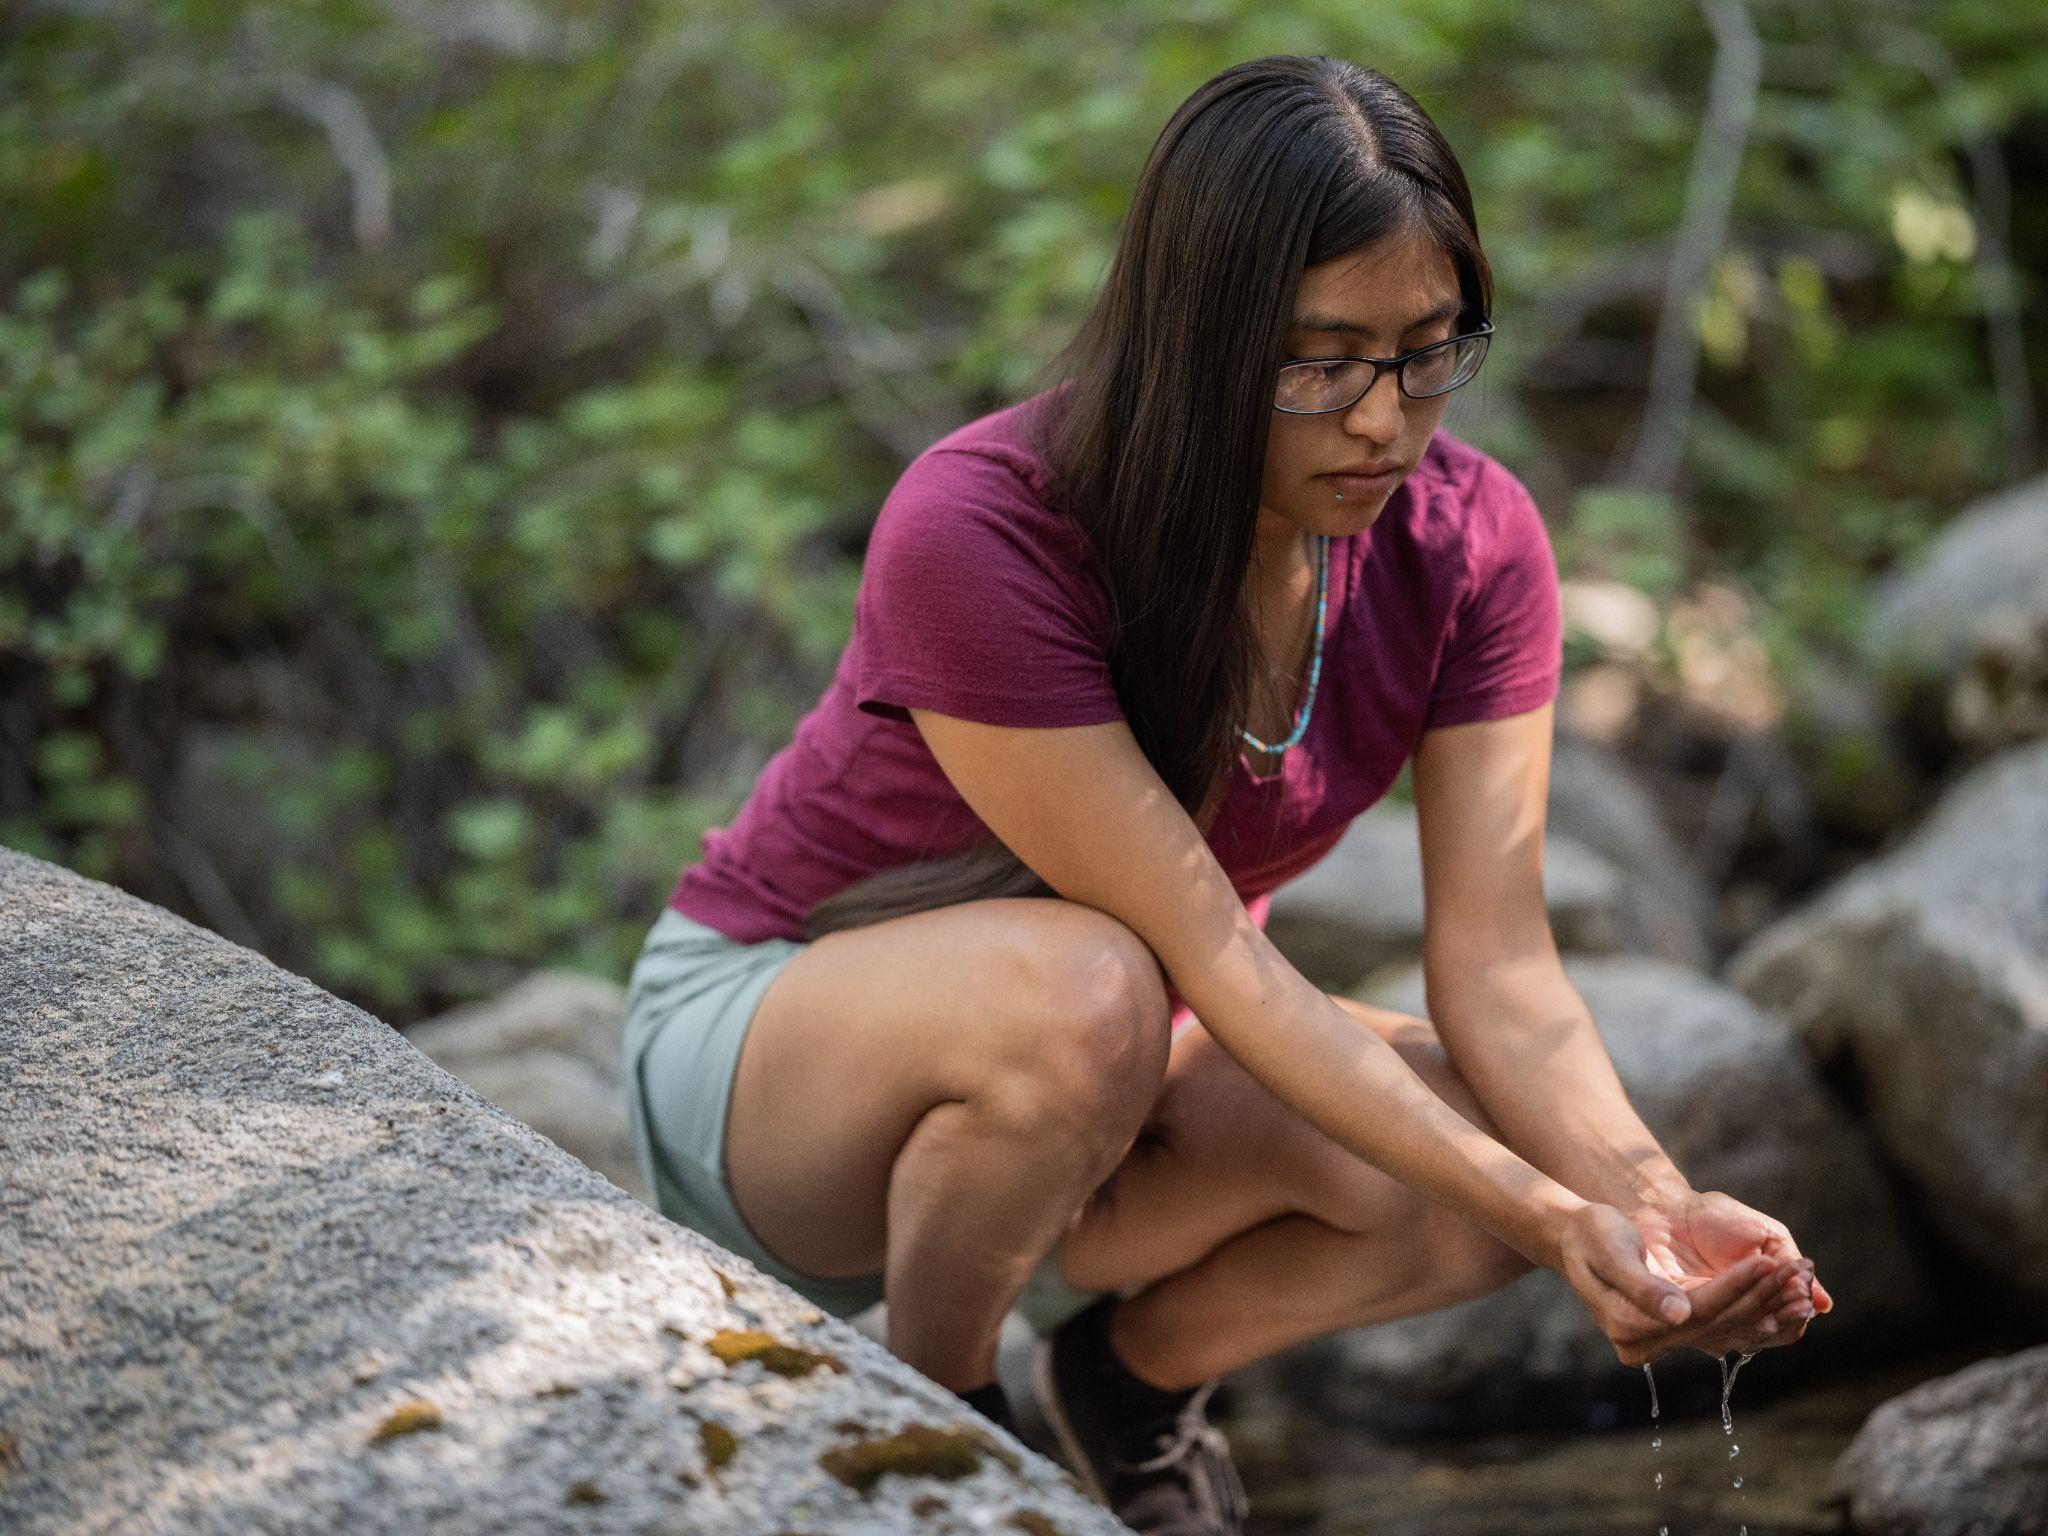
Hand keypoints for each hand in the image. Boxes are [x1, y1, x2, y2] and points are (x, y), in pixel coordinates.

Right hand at [1551, 1201, 1815, 1367]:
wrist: (1575, 1237)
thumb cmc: (1592, 1234)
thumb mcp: (1612, 1251)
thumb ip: (1643, 1285)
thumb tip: (1680, 1314)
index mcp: (1627, 1326)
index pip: (1697, 1310)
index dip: (1735, 1287)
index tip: (1768, 1261)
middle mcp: (1642, 1344)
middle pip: (1715, 1323)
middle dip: (1758, 1296)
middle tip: (1798, 1270)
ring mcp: (1655, 1342)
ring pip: (1722, 1327)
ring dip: (1763, 1305)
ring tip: (1798, 1281)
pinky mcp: (1669, 1333)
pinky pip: (1717, 1325)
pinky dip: (1750, 1308)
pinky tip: (1778, 1293)